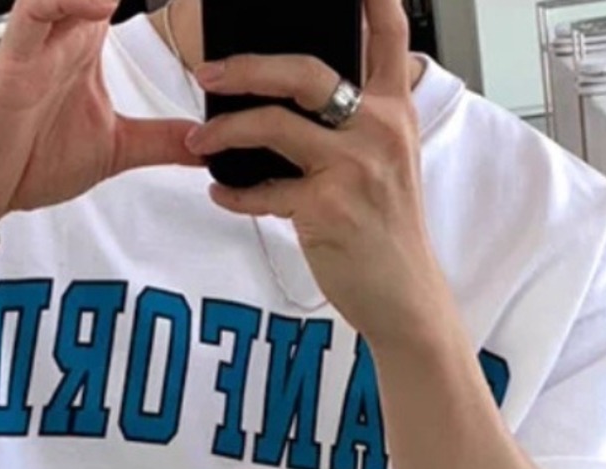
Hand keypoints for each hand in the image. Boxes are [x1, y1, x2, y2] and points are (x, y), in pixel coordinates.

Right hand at [0, 0, 202, 244]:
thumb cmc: (30, 160)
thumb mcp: (115, 150)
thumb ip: (160, 141)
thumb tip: (206, 144)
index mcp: (87, 45)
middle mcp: (65, 35)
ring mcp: (39, 45)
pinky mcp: (13, 63)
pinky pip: (33, 14)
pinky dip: (62, 1)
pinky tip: (100, 3)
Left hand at [184, 0, 444, 339]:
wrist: (405, 299)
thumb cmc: (388, 233)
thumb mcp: (390, 163)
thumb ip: (358, 123)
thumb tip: (297, 99)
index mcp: (394, 110)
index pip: (389, 33)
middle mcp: (377, 130)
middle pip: (304, 71)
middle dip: (246, 67)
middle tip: (209, 72)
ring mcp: (353, 169)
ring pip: (274, 125)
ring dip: (225, 130)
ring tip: (199, 139)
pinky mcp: (327, 210)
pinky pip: (264, 191)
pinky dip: (234, 193)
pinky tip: (221, 191)